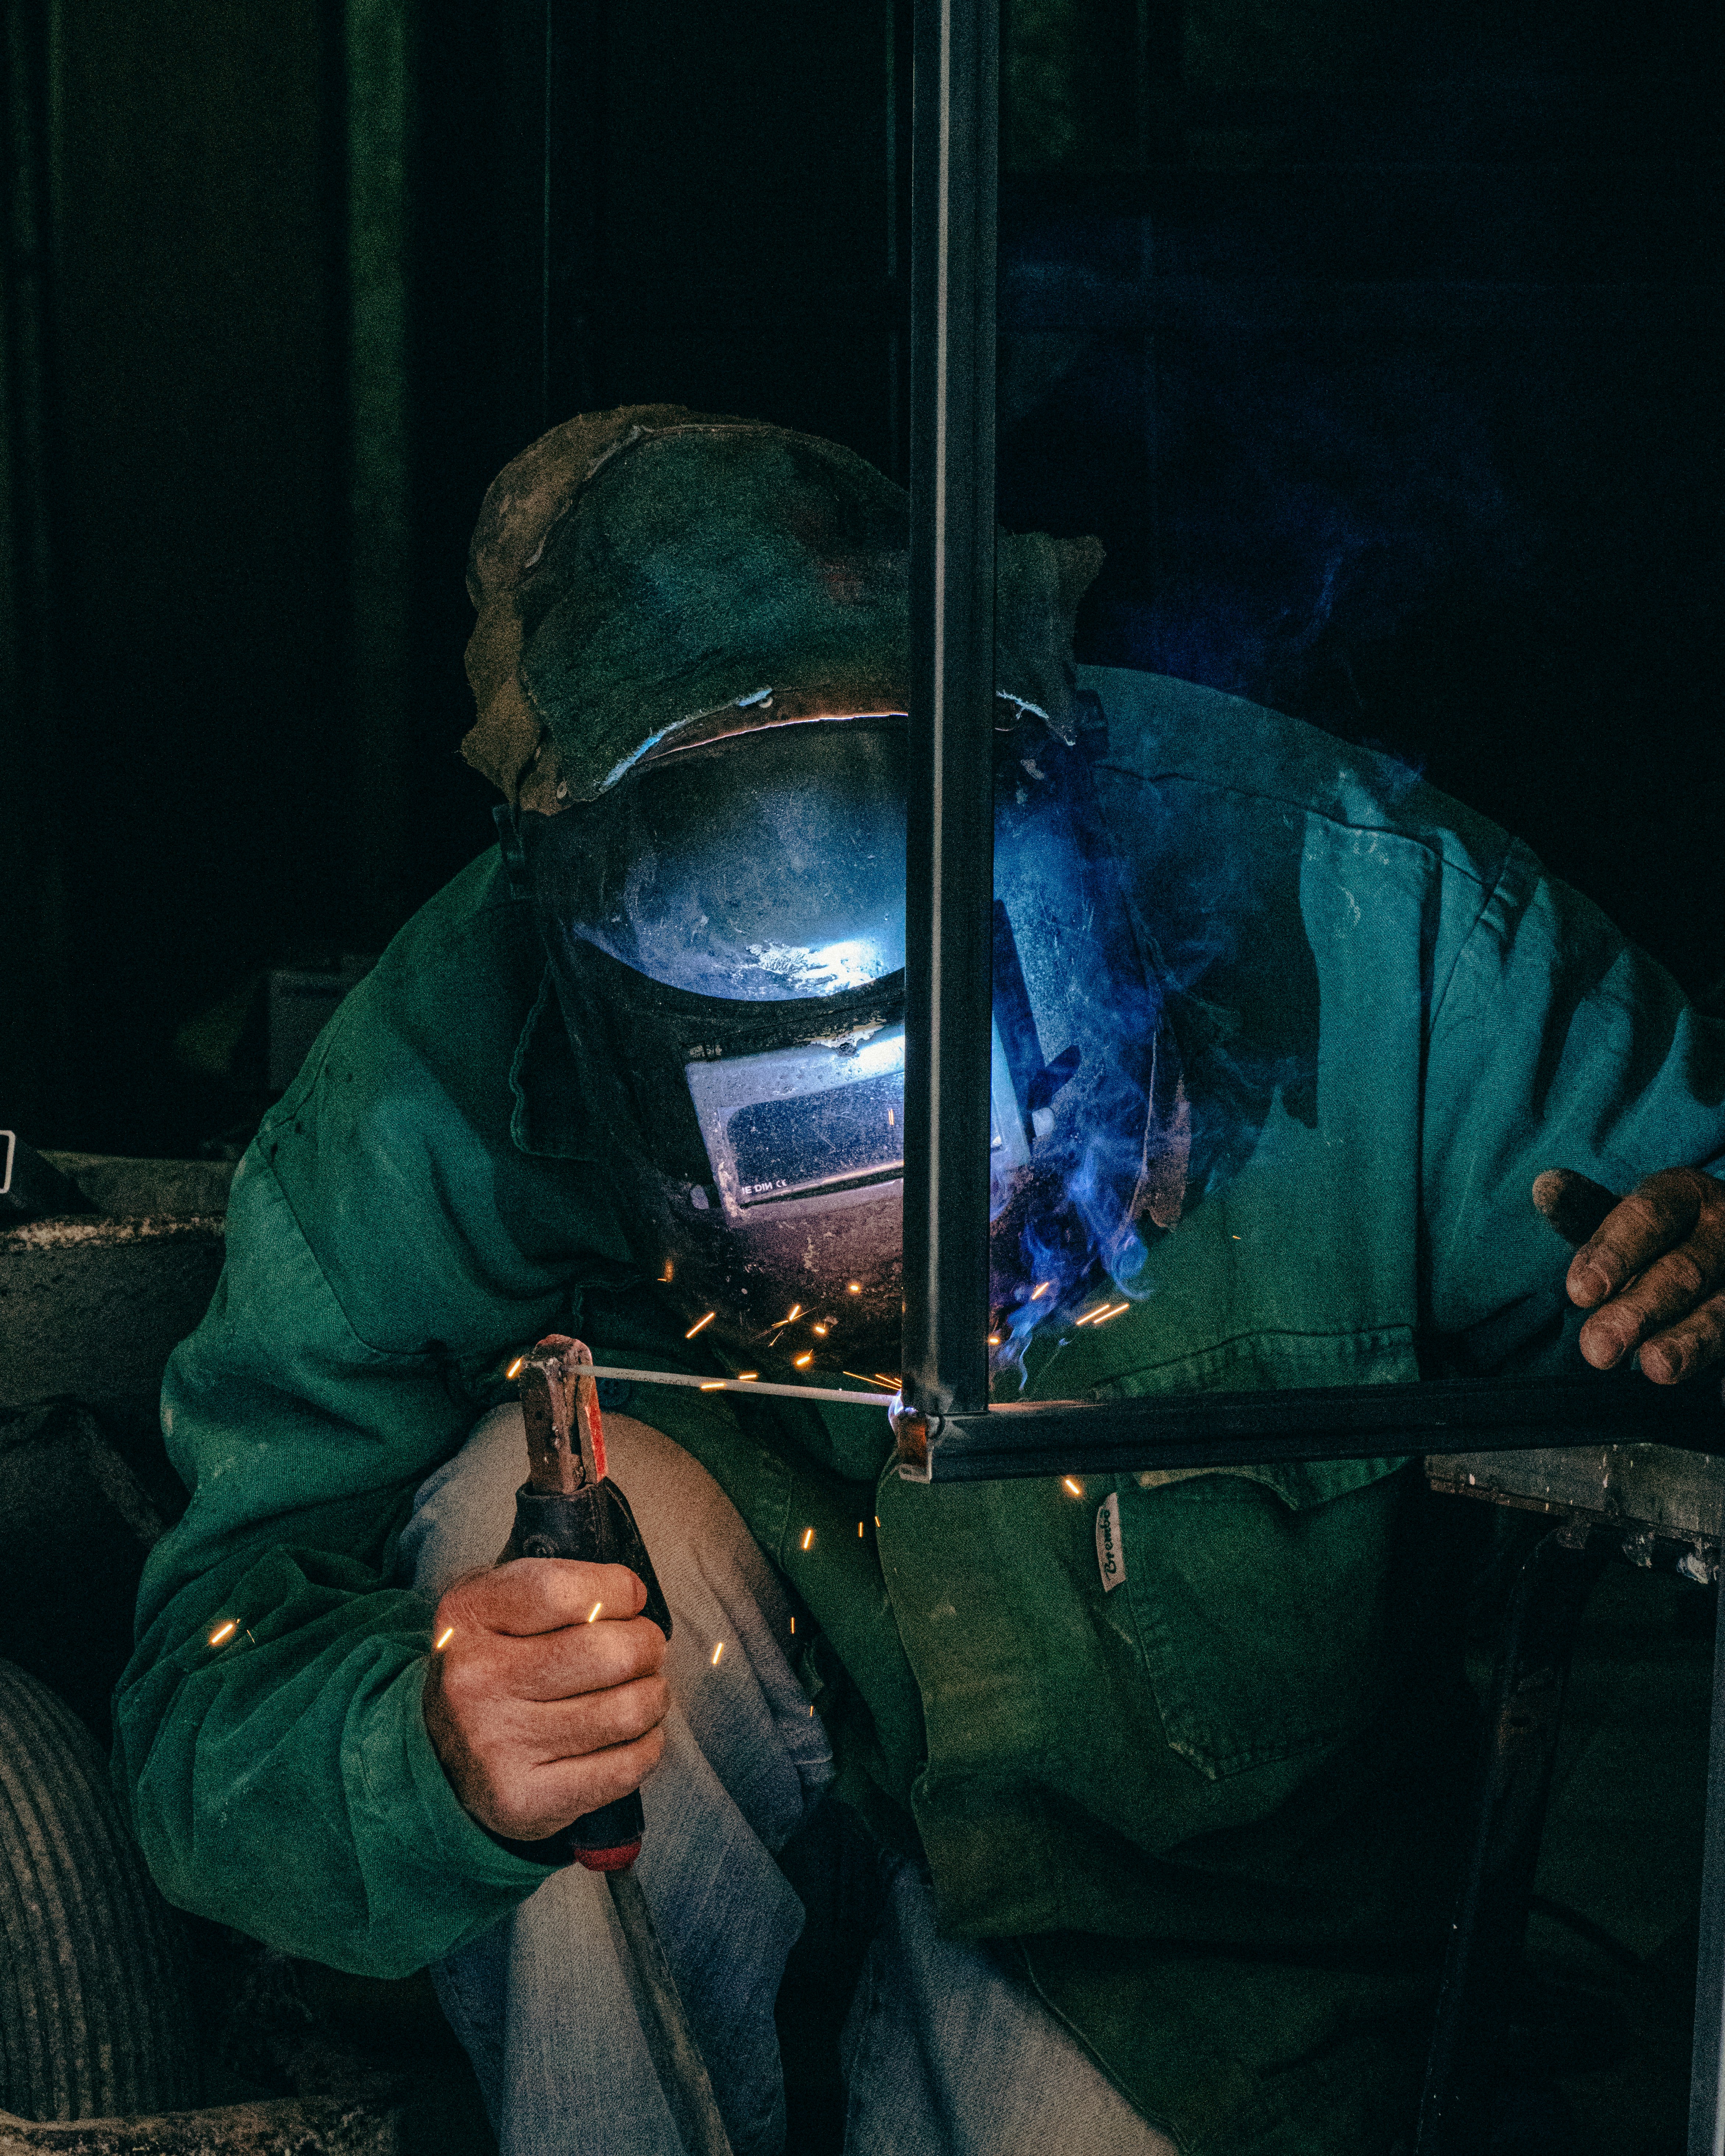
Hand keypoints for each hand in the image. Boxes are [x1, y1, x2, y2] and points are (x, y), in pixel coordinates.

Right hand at [423, 1558, 667, 1841]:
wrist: (439, 1753)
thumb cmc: (493, 1663)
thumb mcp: (501, 1601)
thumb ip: (562, 1582)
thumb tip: (634, 1593)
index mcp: (469, 1617)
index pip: (565, 1591)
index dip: (616, 1590)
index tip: (627, 1600)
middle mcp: (478, 1681)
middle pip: (611, 1653)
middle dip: (647, 1646)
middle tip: (644, 1648)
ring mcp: (499, 1746)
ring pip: (627, 1711)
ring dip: (653, 1695)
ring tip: (642, 1689)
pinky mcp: (526, 1800)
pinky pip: (624, 1768)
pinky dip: (646, 1745)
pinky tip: (632, 1734)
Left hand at [1533, 1166, 1724, 1385]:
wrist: (1723, 1239)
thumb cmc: (1662, 1230)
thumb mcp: (1628, 1212)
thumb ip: (1586, 1207)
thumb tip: (1544, 1187)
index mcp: (1686, 1196)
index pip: (1648, 1217)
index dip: (1614, 1252)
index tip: (1578, 1291)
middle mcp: (1724, 1231)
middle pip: (1684, 1272)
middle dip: (1640, 1311)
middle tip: (1598, 1348)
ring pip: (1722, 1311)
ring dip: (1688, 1342)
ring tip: (1655, 1368)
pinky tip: (1721, 1397)